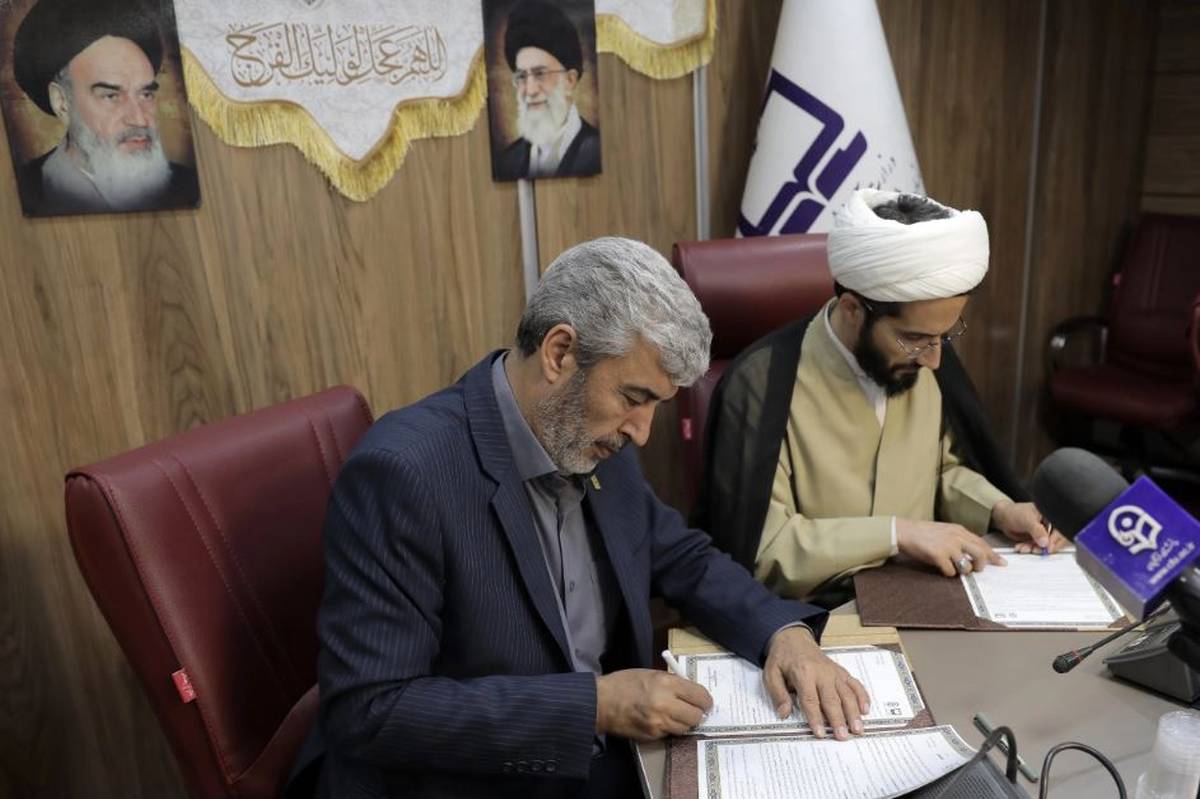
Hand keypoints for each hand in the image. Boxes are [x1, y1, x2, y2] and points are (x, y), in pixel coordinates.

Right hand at [595, 669, 711, 740]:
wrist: (601, 702)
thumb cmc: (624, 683)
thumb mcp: (651, 674)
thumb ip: (672, 682)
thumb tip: (690, 692)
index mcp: (667, 684)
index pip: (699, 696)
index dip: (706, 700)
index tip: (705, 702)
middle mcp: (666, 704)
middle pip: (696, 716)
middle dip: (697, 713)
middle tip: (692, 710)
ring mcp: (659, 723)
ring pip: (685, 728)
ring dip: (684, 722)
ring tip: (675, 715)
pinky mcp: (652, 736)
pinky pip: (670, 734)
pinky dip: (669, 728)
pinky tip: (660, 721)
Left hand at [762, 626, 868, 740]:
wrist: (794, 639)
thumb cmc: (782, 659)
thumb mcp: (771, 673)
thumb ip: (778, 694)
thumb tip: (784, 713)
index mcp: (803, 672)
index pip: (810, 699)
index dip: (816, 718)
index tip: (821, 733)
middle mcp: (822, 672)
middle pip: (832, 699)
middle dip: (838, 719)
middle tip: (843, 736)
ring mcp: (834, 672)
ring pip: (846, 693)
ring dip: (853, 712)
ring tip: (858, 729)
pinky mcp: (841, 672)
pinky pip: (854, 684)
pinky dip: (862, 696)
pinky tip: (866, 710)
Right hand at [895, 518, 1005, 576]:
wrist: (904, 531)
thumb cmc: (922, 532)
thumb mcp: (945, 530)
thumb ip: (959, 538)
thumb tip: (972, 552)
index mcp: (959, 530)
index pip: (982, 543)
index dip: (992, 555)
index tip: (1001, 562)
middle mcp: (956, 537)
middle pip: (981, 554)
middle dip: (982, 565)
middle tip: (978, 570)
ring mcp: (948, 546)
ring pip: (967, 565)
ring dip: (963, 571)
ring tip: (954, 568)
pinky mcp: (938, 556)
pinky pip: (951, 571)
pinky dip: (948, 573)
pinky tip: (942, 568)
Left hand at [991, 500, 1068, 553]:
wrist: (1003, 517)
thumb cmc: (1014, 512)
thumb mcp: (1027, 520)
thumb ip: (1037, 531)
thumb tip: (1046, 542)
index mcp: (1051, 514)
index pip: (1060, 529)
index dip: (1056, 539)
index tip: (1048, 547)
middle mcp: (1049, 523)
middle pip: (1055, 539)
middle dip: (1045, 546)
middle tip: (1036, 550)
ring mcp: (1043, 532)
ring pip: (1045, 545)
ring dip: (1035, 549)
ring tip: (1024, 548)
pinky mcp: (1037, 539)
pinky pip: (1037, 547)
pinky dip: (1029, 548)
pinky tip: (1022, 547)